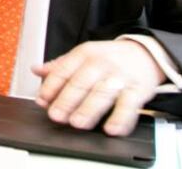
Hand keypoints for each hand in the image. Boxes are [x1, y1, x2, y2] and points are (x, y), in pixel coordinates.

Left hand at [33, 40, 165, 135]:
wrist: (145, 54)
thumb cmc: (109, 58)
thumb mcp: (83, 56)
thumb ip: (60, 66)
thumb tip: (36, 70)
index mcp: (84, 54)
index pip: (63, 70)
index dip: (51, 86)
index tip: (42, 100)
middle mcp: (101, 64)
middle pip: (81, 82)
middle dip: (67, 100)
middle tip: (56, 116)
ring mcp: (120, 77)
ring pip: (102, 94)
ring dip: (89, 109)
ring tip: (77, 123)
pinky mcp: (138, 91)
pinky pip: (129, 106)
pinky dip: (121, 118)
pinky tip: (111, 128)